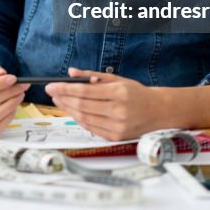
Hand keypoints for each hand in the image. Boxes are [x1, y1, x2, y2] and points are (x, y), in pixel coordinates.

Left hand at [44, 67, 163, 139]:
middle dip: (63, 99)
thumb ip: (92, 75)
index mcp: (119, 93)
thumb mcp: (117, 79)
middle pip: (82, 106)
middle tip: (51, 93)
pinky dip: (79, 119)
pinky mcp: (115, 137)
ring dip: (68, 110)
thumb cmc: (136, 93)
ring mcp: (117, 126)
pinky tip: (72, 111)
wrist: (158, 111)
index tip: (51, 86)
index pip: (85, 91)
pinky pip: (91, 128)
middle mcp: (118, 111)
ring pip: (84, 119)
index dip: (65, 89)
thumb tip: (71, 72)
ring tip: (59, 101)